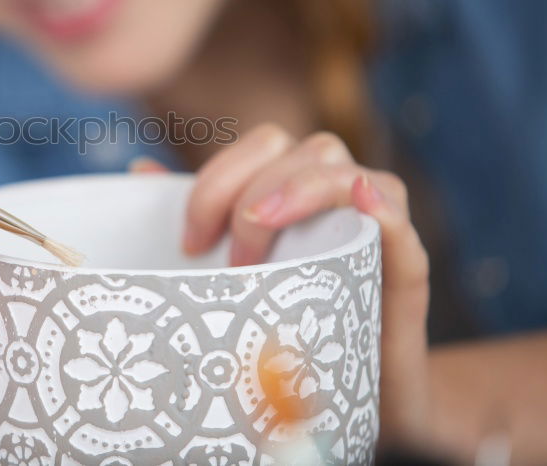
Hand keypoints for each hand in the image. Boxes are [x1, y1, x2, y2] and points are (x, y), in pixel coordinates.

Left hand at [134, 124, 431, 448]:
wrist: (352, 401)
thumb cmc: (285, 332)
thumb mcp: (230, 275)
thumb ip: (196, 223)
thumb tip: (141, 171)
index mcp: (297, 195)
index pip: (265, 147)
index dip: (220, 178)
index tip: (188, 242)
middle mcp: (338, 205)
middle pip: (308, 149)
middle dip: (255, 193)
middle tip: (228, 261)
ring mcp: (376, 236)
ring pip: (353, 173)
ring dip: (303, 194)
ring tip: (259, 251)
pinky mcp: (405, 278)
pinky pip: (404, 225)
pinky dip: (383, 206)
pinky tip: (362, 201)